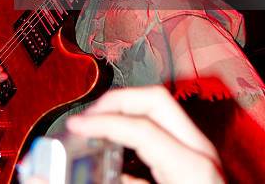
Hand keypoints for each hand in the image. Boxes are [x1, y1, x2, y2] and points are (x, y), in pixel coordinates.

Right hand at [66, 86, 224, 183]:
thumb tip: (84, 174)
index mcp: (192, 167)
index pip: (139, 125)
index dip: (102, 122)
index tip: (75, 125)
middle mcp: (200, 152)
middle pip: (154, 100)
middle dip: (116, 102)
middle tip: (87, 116)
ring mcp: (201, 154)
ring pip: (159, 110)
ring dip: (126, 113)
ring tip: (97, 128)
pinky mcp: (196, 163)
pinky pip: (162, 131)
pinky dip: (135, 132)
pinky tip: (115, 154)